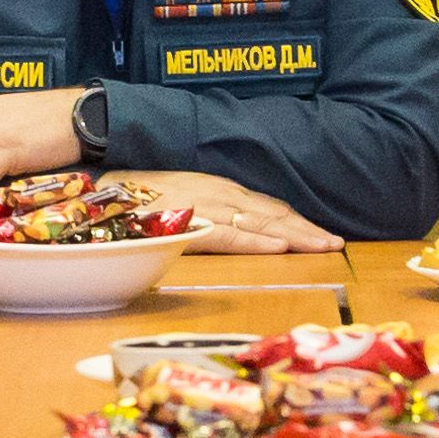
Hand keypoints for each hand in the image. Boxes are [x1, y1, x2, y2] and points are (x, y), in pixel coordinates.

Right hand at [109, 168, 341, 253]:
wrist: (102, 190)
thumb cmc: (136, 197)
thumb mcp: (180, 199)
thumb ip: (205, 212)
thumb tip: (225, 227)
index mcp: (218, 189)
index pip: (266, 207)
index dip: (295, 221)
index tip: (320, 234)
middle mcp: (219, 194)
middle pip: (272, 215)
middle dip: (306, 230)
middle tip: (336, 243)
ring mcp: (206, 208)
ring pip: (260, 224)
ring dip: (295, 237)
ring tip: (324, 247)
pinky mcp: (190, 224)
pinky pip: (229, 236)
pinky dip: (256, 242)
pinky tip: (280, 249)